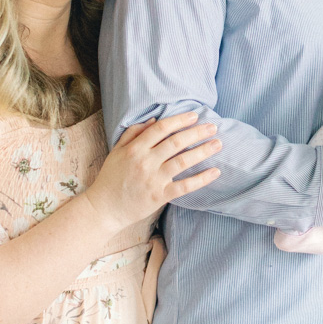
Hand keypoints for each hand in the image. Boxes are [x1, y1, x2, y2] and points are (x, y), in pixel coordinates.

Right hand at [85, 112, 220, 231]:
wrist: (104, 208)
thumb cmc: (110, 178)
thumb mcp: (116, 151)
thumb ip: (133, 133)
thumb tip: (153, 120)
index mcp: (135, 148)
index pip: (161, 128)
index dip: (179, 120)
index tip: (194, 116)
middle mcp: (145, 161)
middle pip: (176, 142)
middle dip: (197, 132)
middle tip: (213, 127)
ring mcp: (154, 179)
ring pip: (183, 161)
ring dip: (203, 151)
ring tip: (218, 144)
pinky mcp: (160, 196)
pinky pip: (185, 186)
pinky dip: (201, 179)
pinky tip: (215, 172)